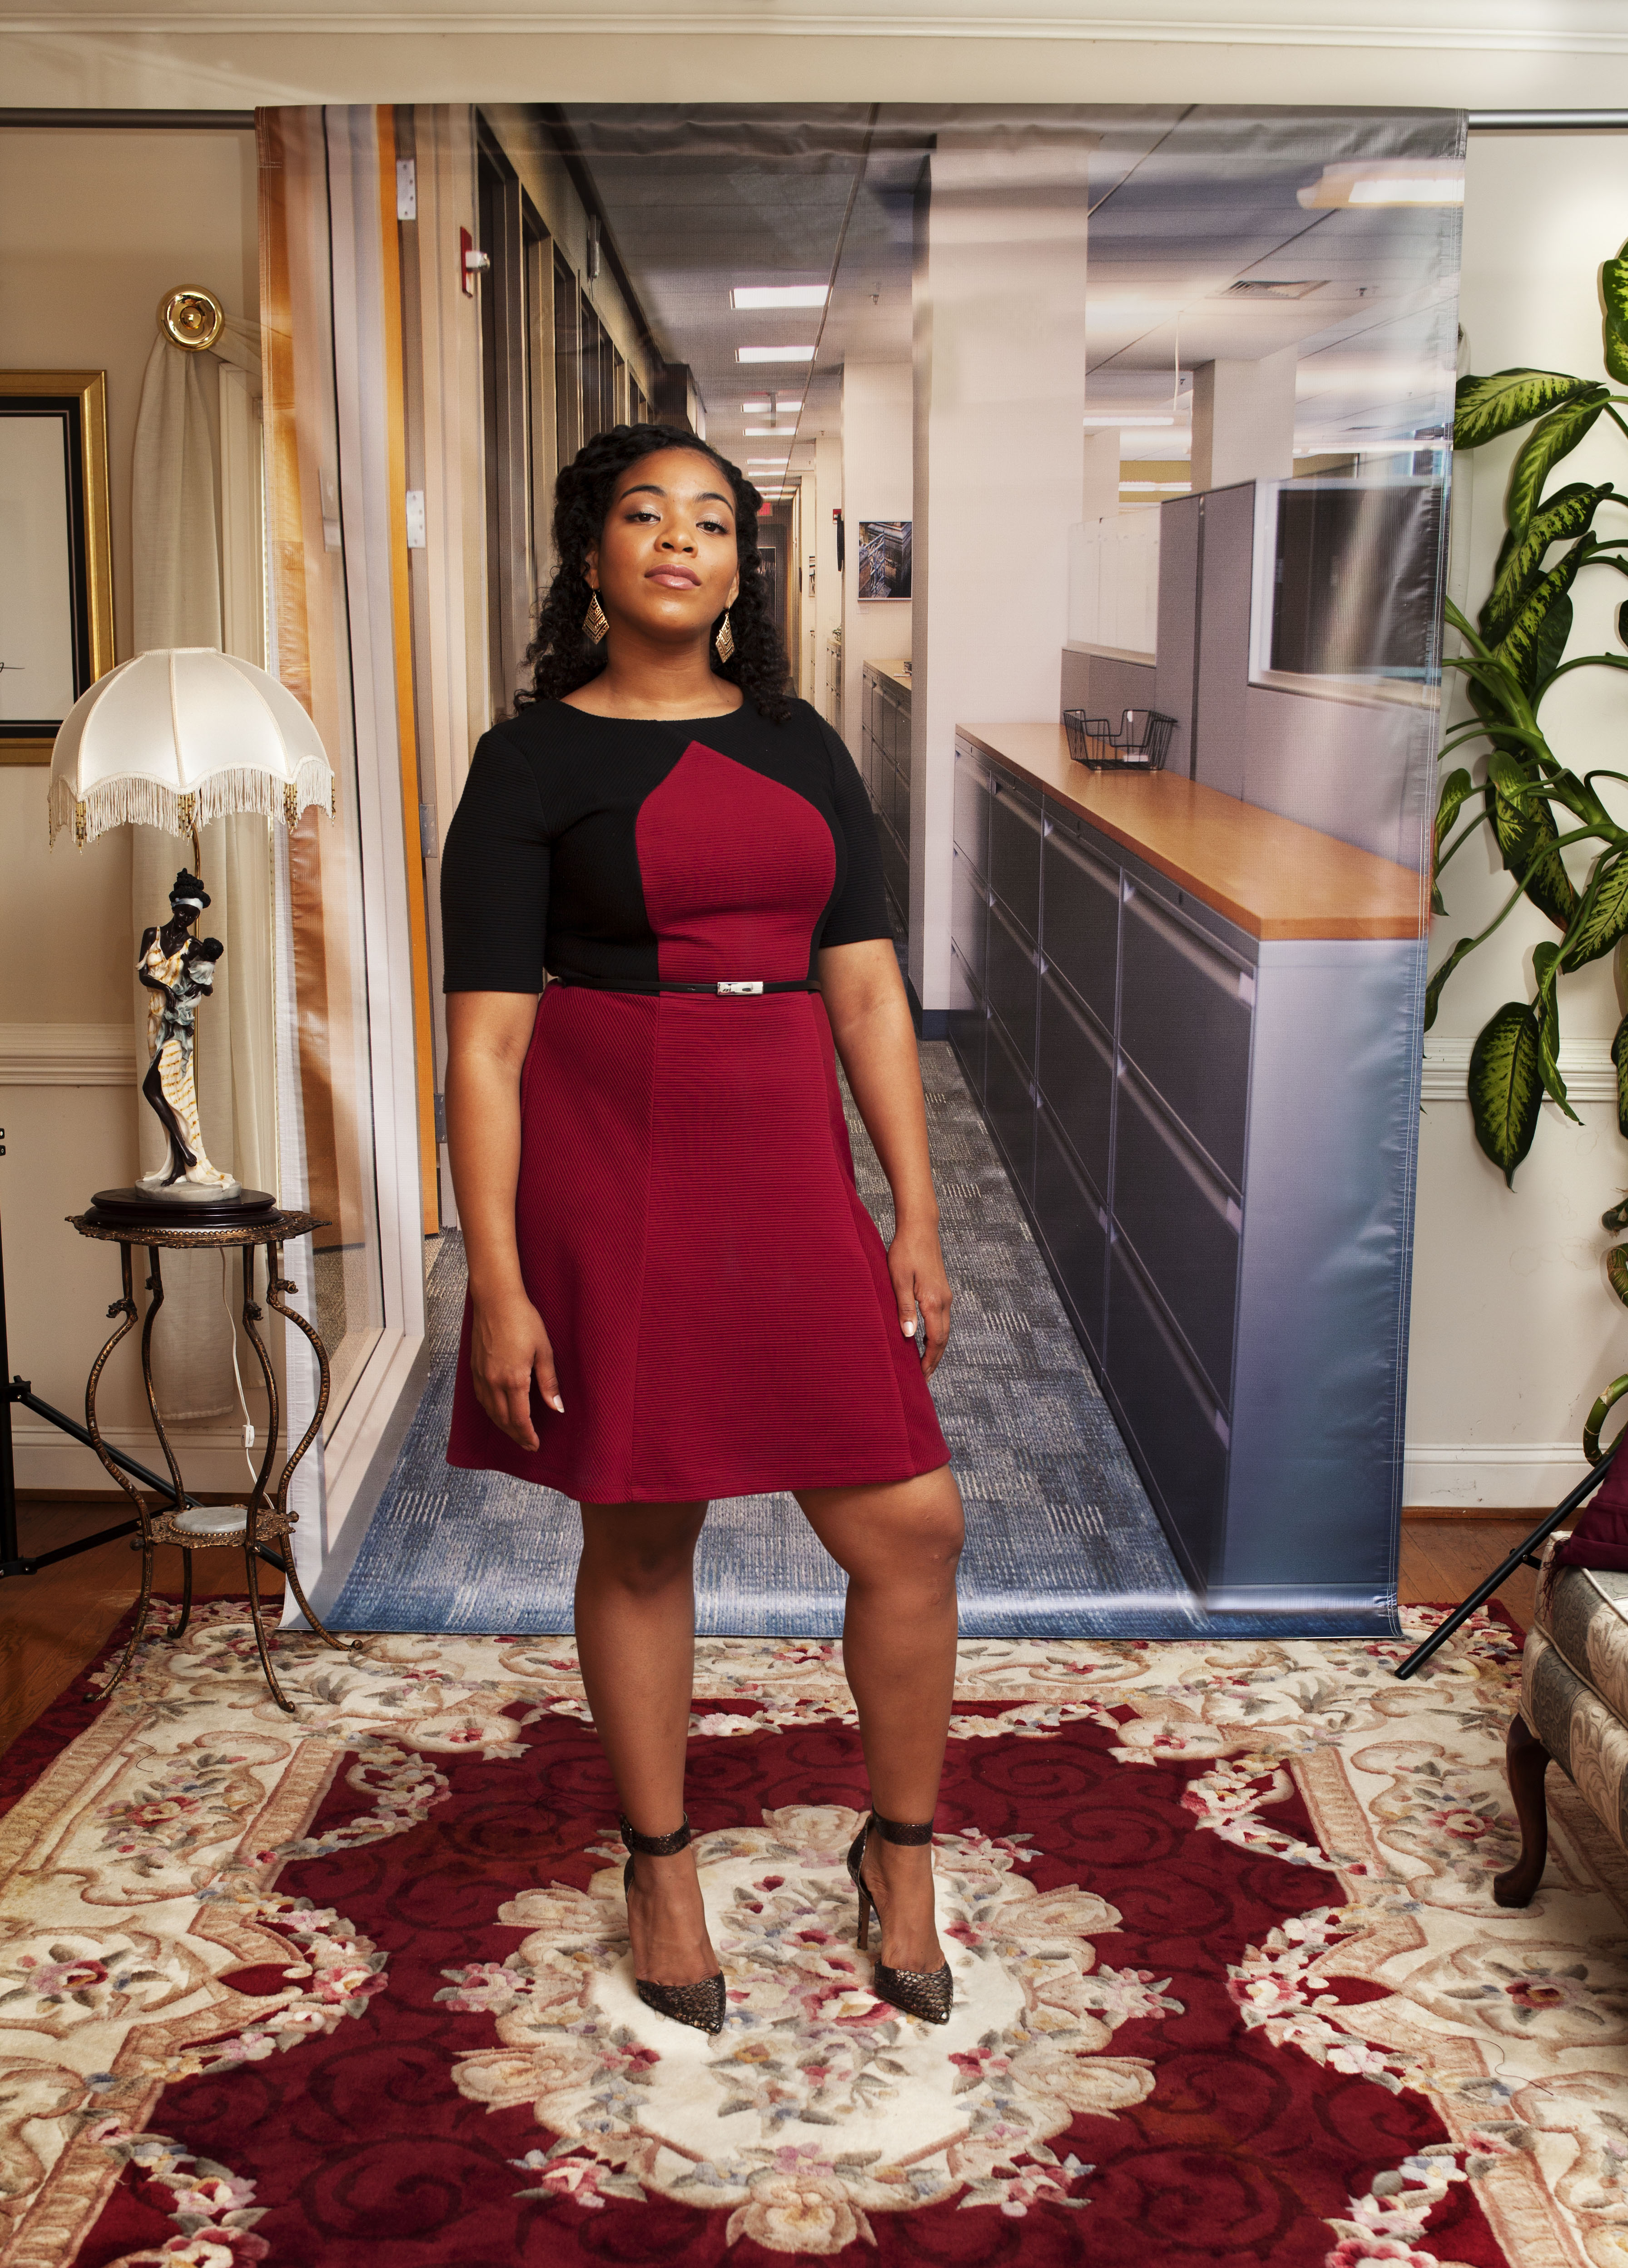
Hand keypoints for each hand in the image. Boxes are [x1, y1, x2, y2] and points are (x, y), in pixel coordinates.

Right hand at [470, 1288, 561, 1448]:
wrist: (496, 1300)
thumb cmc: (523, 1320)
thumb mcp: (544, 1350)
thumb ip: (549, 1382)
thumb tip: (557, 1408)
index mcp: (513, 1379)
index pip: (520, 1419)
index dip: (527, 1436)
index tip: (535, 1445)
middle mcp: (493, 1382)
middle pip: (503, 1420)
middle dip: (516, 1436)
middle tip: (527, 1445)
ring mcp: (481, 1375)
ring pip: (490, 1412)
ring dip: (503, 1426)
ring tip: (515, 1433)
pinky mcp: (474, 1368)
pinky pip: (481, 1398)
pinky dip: (491, 1411)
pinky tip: (498, 1412)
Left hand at [888, 1221, 952, 1377]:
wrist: (920, 1227)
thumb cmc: (905, 1251)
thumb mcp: (899, 1280)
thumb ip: (904, 1308)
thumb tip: (908, 1336)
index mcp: (933, 1301)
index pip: (935, 1340)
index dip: (928, 1360)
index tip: (921, 1377)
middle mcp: (944, 1301)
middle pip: (943, 1339)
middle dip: (934, 1360)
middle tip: (924, 1378)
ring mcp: (944, 1295)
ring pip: (944, 1329)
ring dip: (936, 1348)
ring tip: (924, 1363)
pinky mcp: (941, 1289)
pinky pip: (942, 1319)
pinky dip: (936, 1334)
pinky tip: (926, 1338)